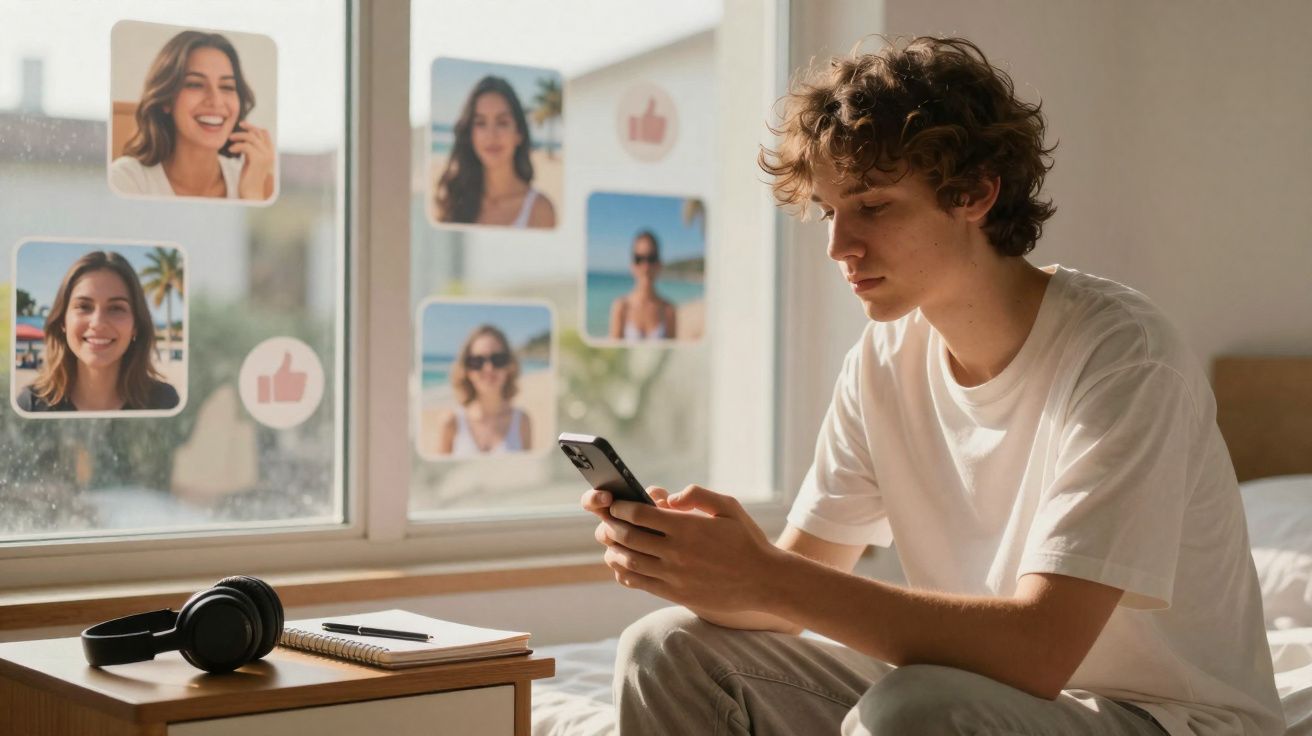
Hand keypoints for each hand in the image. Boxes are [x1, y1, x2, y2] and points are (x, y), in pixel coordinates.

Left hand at [227, 123, 274, 200]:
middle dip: (245, 128)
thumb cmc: (249, 179)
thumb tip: (243, 140)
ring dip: (238, 137)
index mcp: (269, 153)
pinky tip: (231, 151)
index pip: (264, 133)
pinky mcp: (258, 160)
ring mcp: (265, 156)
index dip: (253, 127)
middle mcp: (269, 153)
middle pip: (257, 132)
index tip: (242, 125)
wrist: (252, 193)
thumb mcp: (250, 161)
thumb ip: (251, 151)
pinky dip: (236, 146)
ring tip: (230, 141)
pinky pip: (246, 146)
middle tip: (232, 132)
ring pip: (251, 137)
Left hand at [585, 485, 779, 612]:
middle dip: (610, 526)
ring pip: (629, 562)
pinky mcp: (675, 594)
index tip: (615, 504)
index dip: (621, 508)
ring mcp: (674, 576)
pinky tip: (621, 565)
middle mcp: (677, 552)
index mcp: (687, 527)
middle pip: (628, 537)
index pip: (639, 515)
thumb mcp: (728, 507)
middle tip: (606, 521)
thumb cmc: (747, 540)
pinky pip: (640, 584)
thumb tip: (667, 499)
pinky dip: (624, 573)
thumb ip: (697, 495)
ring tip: (610, 542)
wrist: (764, 581)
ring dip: (613, 550)